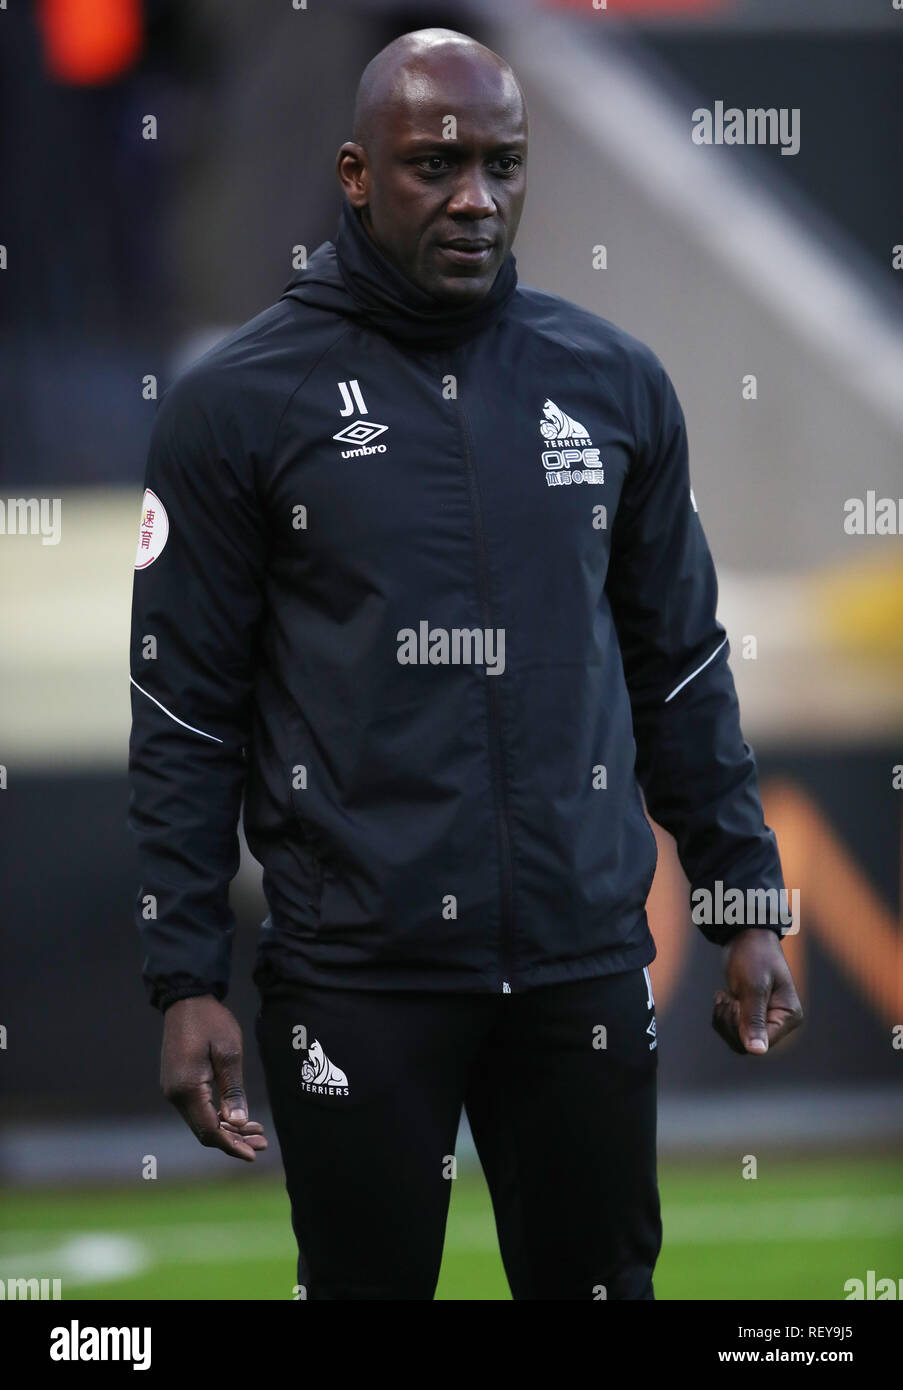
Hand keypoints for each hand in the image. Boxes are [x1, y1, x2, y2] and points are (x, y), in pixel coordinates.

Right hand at [161, 996, 267, 1160]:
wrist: (186, 999)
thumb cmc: (211, 1021)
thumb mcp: (229, 1053)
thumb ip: (233, 1090)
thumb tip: (238, 1124)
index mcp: (187, 1089)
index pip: (210, 1130)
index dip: (232, 1145)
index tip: (254, 1154)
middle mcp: (175, 1095)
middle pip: (205, 1130)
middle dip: (234, 1140)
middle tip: (262, 1143)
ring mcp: (173, 1090)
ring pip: (201, 1121)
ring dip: (227, 1130)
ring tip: (256, 1132)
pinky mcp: (177, 1083)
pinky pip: (198, 1108)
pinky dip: (218, 1116)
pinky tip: (237, 1118)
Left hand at [712, 928, 802, 1055]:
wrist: (745, 935)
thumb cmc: (754, 956)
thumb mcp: (753, 986)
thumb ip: (754, 1019)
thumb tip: (757, 1051)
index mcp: (788, 1016)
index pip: (762, 1043)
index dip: (741, 1029)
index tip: (735, 1003)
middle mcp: (780, 1022)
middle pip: (746, 1044)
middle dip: (730, 1023)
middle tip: (728, 998)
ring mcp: (765, 1019)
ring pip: (736, 1039)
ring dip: (724, 1019)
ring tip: (725, 996)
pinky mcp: (750, 1015)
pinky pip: (731, 1029)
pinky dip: (722, 1015)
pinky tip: (724, 996)